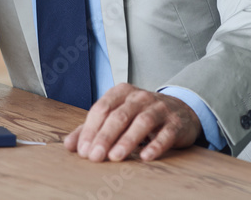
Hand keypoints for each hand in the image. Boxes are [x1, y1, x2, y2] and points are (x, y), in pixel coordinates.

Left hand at [63, 83, 201, 161]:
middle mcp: (140, 97)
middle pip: (119, 116)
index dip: (90, 130)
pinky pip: (165, 134)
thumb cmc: (141, 113)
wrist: (180, 110)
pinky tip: (145, 157)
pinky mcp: (175, 123)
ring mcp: (159, 108)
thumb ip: (92, 128)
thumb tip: (70, 145)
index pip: (101, 109)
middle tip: (94, 157)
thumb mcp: (117, 114)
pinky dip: (155, 145)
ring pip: (142, 122)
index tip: (83, 151)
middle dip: (105, 137)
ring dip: (127, 140)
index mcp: (121, 92)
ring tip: (115, 157)